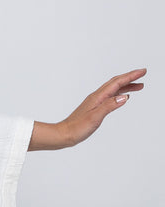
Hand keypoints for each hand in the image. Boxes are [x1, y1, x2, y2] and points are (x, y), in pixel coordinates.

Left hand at [29, 68, 146, 149]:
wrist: (64, 134)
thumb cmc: (77, 128)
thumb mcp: (95, 117)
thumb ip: (110, 106)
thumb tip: (124, 97)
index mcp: (98, 97)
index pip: (117, 83)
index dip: (131, 76)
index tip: (143, 72)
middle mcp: (96, 97)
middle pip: (116, 83)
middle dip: (130, 78)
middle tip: (143, 75)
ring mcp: (95, 102)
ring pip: (113, 89)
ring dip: (126, 86)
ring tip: (138, 87)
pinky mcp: (94, 108)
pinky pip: (110, 96)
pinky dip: (118, 94)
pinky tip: (122, 98)